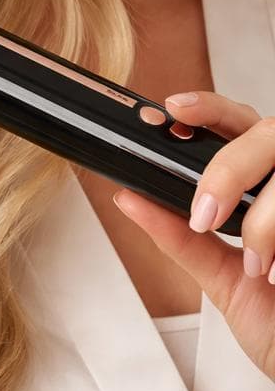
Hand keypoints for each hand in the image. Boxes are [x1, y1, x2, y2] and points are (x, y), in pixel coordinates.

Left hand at [113, 90, 274, 379]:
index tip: (174, 109)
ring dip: (266, 217)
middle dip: (229, 167)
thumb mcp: (224, 281)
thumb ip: (179, 238)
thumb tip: (129, 197)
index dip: (208, 109)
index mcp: (266, 188)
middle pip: (266, 131)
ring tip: (258, 264)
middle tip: (203, 213)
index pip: (238, 127)